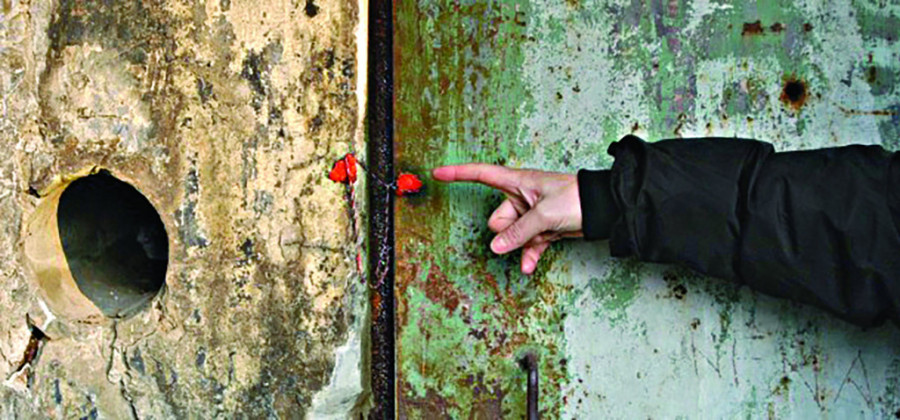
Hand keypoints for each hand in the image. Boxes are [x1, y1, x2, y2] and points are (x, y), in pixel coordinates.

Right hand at [432, 164, 582, 274]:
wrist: (603, 209)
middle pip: (497, 218)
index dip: (458, 173)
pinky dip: (528, 255)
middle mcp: (520, 197)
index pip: (481, 174)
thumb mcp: (544, 214)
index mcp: (517, 181)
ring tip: (537, 243)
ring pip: (510, 235)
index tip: (438, 173)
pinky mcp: (541, 230)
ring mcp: (530, 215)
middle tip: (530, 226)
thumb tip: (496, 247)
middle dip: (507, 230)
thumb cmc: (577, 198)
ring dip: (519, 245)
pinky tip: (530, 266)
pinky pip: (526, 245)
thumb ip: (517, 232)